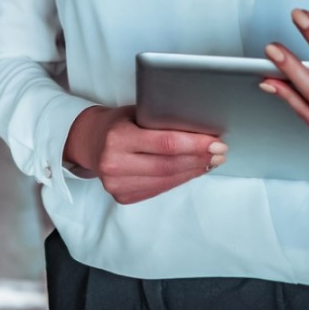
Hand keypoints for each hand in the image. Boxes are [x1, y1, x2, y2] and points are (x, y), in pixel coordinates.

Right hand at [63, 105, 225, 204]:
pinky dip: (179, 179)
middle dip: (199, 159)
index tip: (216, 142)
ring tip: (211, 162)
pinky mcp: (122, 196)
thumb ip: (159, 120)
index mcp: (117, 137)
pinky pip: (158, 189)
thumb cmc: (116, 123)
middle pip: (169, 165)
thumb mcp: (134, 112)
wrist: (88, 142)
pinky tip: (192, 170)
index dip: (194, 145)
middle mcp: (114, 163)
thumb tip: (200, 129)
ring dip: (193, 171)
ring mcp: (117, 184)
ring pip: (166, 180)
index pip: (165, 144)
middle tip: (220, 153)